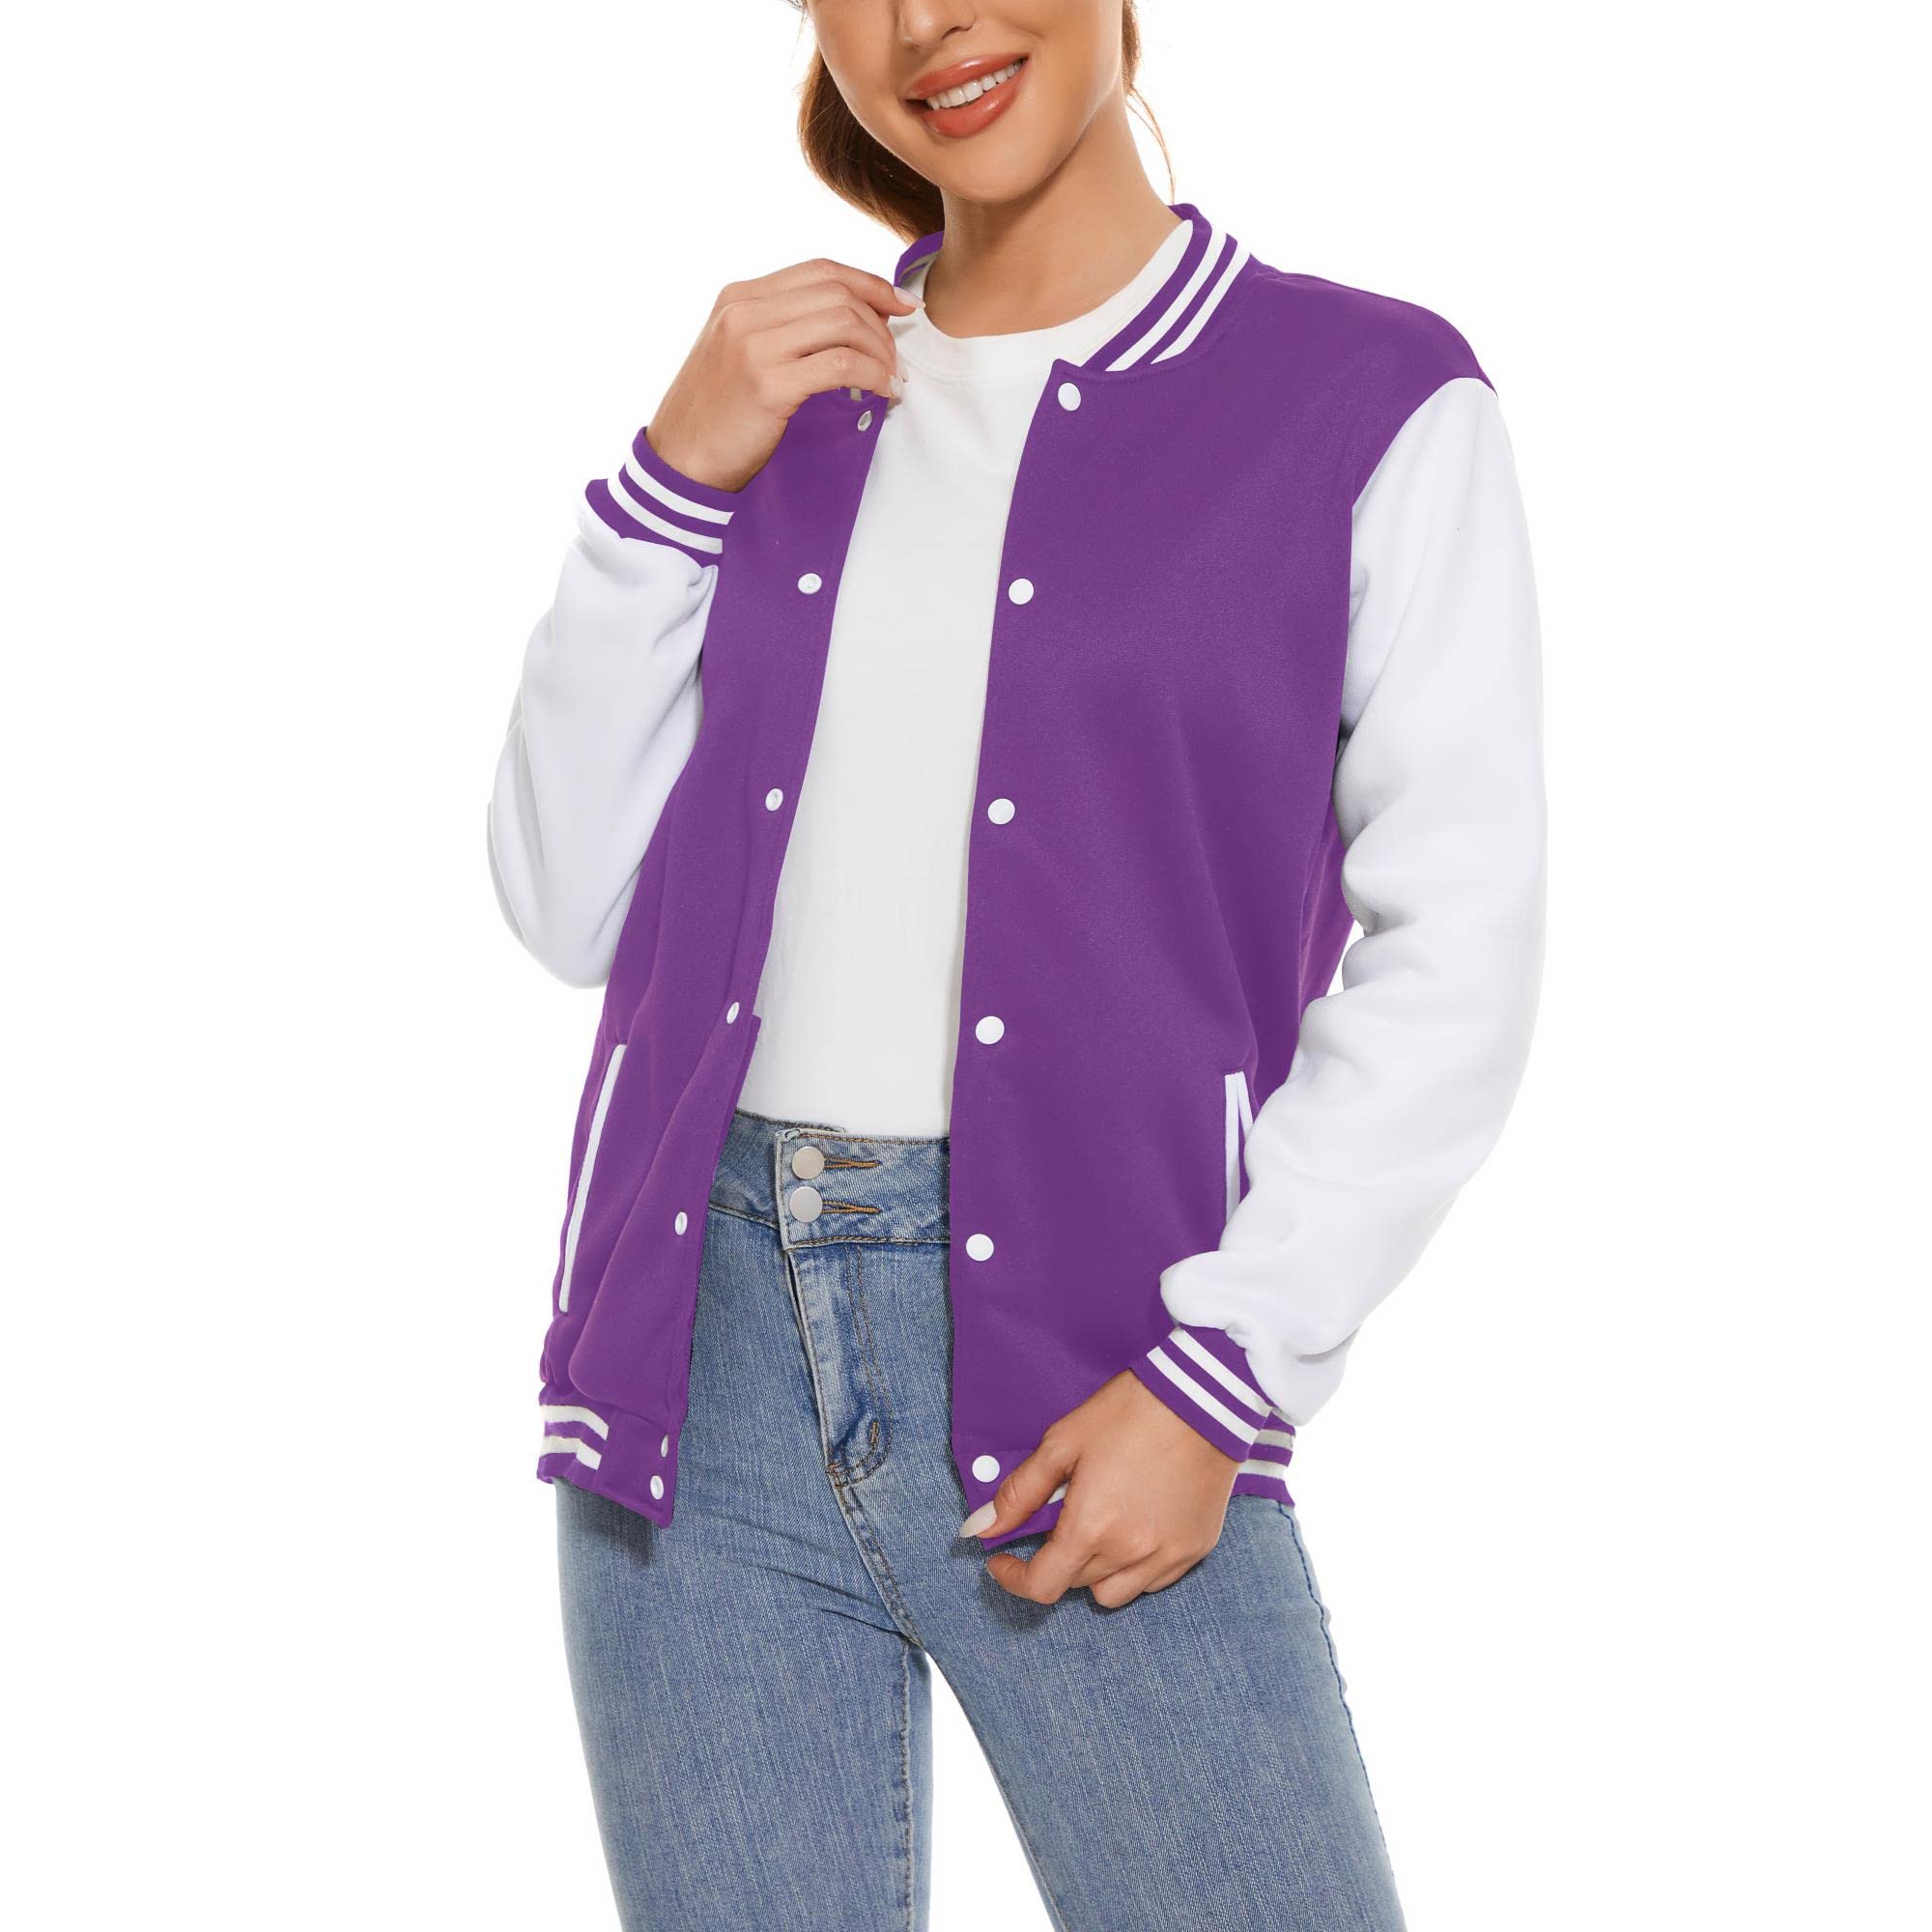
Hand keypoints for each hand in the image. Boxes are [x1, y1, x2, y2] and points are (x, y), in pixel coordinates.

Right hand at [646, 259, 915, 492]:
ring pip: (845, 325)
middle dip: (881, 324)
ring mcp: (755, 346)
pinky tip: (883, 393)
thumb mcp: (738, 351)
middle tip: (896, 359)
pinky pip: (842, 365)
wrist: (680, 461)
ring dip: (881, 352)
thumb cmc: (716, 414)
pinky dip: (874, 376)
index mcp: (739, 297)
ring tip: (892, 379)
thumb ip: (780, 327)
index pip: (820, 270)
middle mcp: (745, 312)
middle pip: (838, 295)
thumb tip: (848, 318)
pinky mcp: (769, 384)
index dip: (870, 283)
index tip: (902, 305)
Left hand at [961, 1372, 1239, 1608]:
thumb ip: (1019, 1493)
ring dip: (1093, 1571)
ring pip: (1113, 1592)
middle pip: (1075, 1584)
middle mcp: (1129, 1554)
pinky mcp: (1195, 1550)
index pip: (1041, 1586)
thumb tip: (980, 1529)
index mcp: (1091, 1528)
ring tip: (1097, 1528)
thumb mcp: (1062, 1443)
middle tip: (1056, 1521)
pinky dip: (1133, 1567)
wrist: (1203, 1398)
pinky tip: (1133, 1528)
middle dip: (1054, 1560)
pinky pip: (1152, 1581)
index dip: (1013, 1579)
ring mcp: (1167, 1557)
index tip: (1001, 1560)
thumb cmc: (1129, 1412)